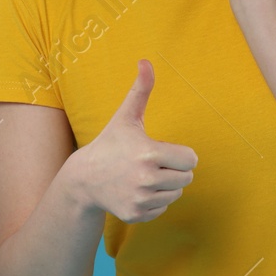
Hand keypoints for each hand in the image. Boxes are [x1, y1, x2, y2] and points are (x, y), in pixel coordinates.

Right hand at [62, 60, 197, 222]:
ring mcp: (141, 199)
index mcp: (150, 154)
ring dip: (165, 186)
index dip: (179, 154)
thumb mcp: (125, 117)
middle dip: (174, 170)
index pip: (191, 159)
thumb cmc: (110, 143)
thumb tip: (145, 61)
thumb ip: (141, 89)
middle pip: (187, 178)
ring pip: (176, 194)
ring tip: (143, 176)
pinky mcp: (137, 215)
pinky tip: (136, 190)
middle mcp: (146, 179)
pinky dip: (154, 201)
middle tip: (153, 164)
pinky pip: (163, 208)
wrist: (84, 178)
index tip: (162, 150)